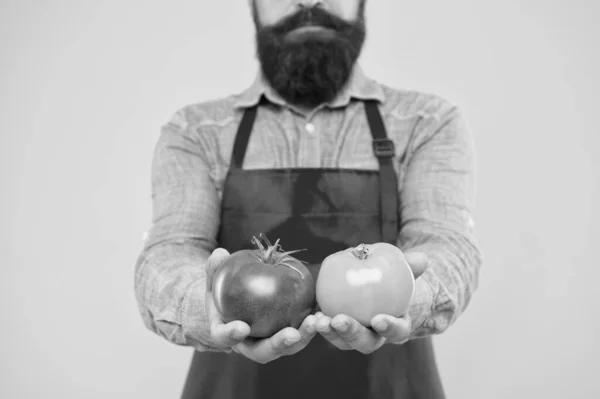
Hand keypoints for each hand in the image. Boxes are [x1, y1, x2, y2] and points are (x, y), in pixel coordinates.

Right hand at [205, 248, 317, 363]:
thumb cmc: (222, 288)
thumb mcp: (214, 277)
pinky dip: (312, 325)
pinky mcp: (286, 336)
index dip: (231, 335)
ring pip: (287, 347)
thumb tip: (220, 253)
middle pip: (263, 352)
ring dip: (303, 337)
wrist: (235, 300)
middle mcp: (248, 344)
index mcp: (225, 333)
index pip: (224, 338)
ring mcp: (269, 343)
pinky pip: (300, 332)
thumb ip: (214, 267)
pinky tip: (323, 312)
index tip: (241, 327)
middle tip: (291, 334)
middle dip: (279, 345)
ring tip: (315, 322)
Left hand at [314, 251, 428, 353]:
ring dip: (331, 333)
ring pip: (343, 341)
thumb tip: (421, 259)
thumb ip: (411, 265)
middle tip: (339, 320)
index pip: (397, 332)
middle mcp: (375, 335)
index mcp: (397, 325)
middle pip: (365, 343)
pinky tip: (312, 314)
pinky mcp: (336, 329)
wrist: (376, 283)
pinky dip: (319, 324)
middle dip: (351, 333)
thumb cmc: (393, 276)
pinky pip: (328, 329)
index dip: (389, 328)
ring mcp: (354, 336)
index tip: (378, 319)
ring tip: (320, 319)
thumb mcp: (402, 268)